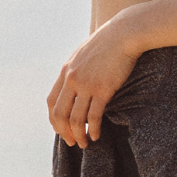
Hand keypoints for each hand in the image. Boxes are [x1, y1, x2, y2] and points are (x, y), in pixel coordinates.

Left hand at [46, 13, 143, 146]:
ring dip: (78, 135)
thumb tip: (77, 81)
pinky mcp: (103, 89)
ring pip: (76, 119)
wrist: (125, 33)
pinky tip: (96, 136)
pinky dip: (93, 129)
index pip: (51, 101)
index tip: (61, 129)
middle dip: (63, 132)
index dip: (54, 119)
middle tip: (72, 142)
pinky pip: (94, 116)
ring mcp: (86, 85)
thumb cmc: (109, 42)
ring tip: (84, 143)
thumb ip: (77, 68)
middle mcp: (72, 79)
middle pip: (59, 114)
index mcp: (66, 71)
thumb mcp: (84, 53)